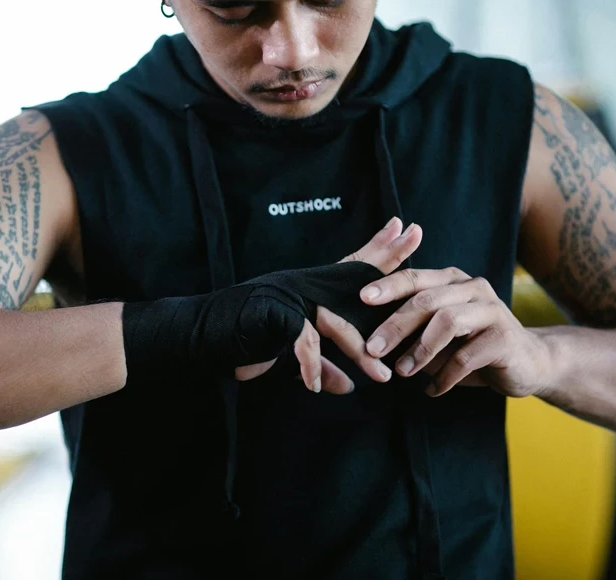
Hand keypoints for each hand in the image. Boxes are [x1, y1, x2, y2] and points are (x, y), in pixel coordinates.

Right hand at [236, 217, 422, 393]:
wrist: (200, 336)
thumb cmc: (243, 341)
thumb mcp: (287, 357)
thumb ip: (320, 364)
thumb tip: (347, 386)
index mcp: (307, 291)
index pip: (349, 268)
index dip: (376, 250)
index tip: (403, 230)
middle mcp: (301, 286)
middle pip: (351, 274)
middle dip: (385, 256)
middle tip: (415, 233)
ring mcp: (286, 297)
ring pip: (334, 320)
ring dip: (358, 350)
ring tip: (382, 376)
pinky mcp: (272, 314)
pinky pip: (302, 340)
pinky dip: (310, 366)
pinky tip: (318, 387)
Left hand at [359, 266, 553, 397]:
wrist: (527, 363)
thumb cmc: (471, 346)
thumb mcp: (437, 333)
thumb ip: (411, 329)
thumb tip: (368, 339)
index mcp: (451, 280)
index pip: (415, 277)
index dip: (388, 286)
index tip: (361, 298)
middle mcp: (472, 288)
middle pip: (426, 300)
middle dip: (395, 325)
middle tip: (372, 349)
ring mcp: (492, 310)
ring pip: (447, 322)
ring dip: (419, 350)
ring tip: (401, 372)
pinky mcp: (505, 338)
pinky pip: (466, 356)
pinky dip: (444, 376)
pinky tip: (433, 390)